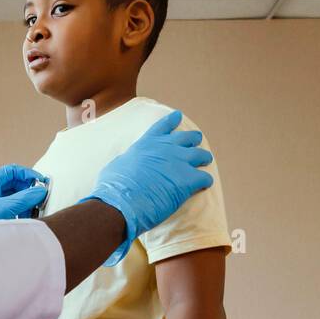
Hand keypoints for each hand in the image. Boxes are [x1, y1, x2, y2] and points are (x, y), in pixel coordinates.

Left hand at [0, 164, 47, 221]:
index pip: (10, 171)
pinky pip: (10, 208)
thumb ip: (24, 198)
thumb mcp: (5, 209)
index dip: (27, 174)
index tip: (41, 181)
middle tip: (39, 197)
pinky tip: (26, 218)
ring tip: (34, 210)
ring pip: (13, 197)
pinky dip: (20, 211)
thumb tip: (40, 191)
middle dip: (27, 190)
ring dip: (25, 202)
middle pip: (13, 184)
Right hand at [84, 110, 213, 264]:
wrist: (121, 203)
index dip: (172, 120)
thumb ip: (127, 161)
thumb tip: (128, 164)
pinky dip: (205, 181)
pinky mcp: (188, 179)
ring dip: (203, 158)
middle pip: (188, 138)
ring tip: (205, 162)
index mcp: (147, 144)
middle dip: (193, 140)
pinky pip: (205, 177)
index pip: (163, 126)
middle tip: (196, 144)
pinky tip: (204, 185)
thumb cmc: (113, 188)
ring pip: (201, 155)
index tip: (178, 116)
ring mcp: (179, 162)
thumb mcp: (117, 165)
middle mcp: (166, 148)